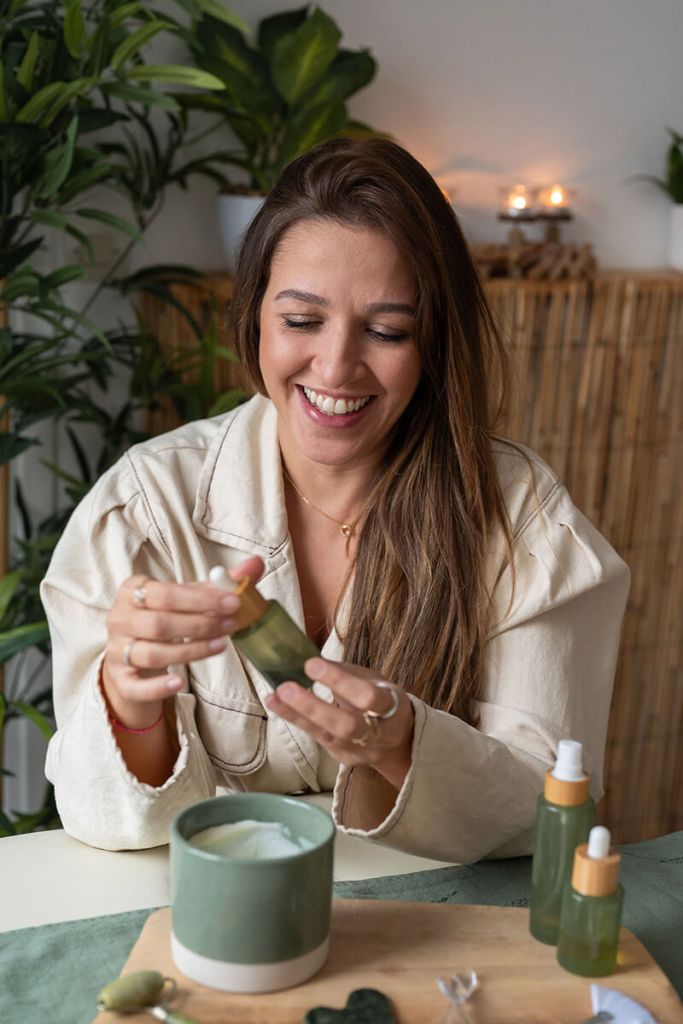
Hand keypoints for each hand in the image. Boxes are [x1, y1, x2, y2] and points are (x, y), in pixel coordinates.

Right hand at [102, 557, 263, 728]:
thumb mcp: (187, 598)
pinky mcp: (119, 679)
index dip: (201, 599)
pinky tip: (180, 682)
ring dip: (191, 651)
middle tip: (231, 625)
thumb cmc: (165, 618)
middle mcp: (119, 617)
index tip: (234, 603)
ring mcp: (116, 649)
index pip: (166, 593)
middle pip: (160, 623)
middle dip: (201, 625)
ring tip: (221, 646)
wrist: (134, 654)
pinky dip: (157, 686)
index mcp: (133, 590)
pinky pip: (136, 685)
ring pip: (153, 653)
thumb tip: (255, 564)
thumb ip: (218, 583)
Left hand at [265, 657, 414, 790]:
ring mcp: (361, 751)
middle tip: (286, 688)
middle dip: (313, 707)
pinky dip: (297, 720)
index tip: (312, 664)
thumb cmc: (383, 702)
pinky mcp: (343, 758)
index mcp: (393, 708)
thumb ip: (349, 673)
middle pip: (346, 726)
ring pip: (327, 736)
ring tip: (274, 696)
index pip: (368, 697)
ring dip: (297, 715)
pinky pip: (318, 738)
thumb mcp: (377, 681)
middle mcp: (379, 735)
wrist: (400, 742)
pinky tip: (278, 705)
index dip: (340, 682)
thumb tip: (314, 660)